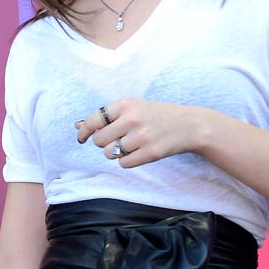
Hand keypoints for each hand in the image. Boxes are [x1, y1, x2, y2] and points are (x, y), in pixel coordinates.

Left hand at [76, 98, 205, 166]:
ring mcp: (142, 137)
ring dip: (115, 153)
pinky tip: (138, 152)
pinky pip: (124, 164)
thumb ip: (106, 117)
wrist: (190, 125)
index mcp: (125, 105)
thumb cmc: (156, 116)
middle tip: (117, 140)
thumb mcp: (133, 108)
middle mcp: (132, 119)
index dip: (84, 132)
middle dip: (104, 143)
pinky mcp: (150, 153)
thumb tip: (78, 126)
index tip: (82, 139)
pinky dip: (127, 161)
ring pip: (110, 153)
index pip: (93, 121)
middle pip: (99, 140)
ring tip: (130, 145)